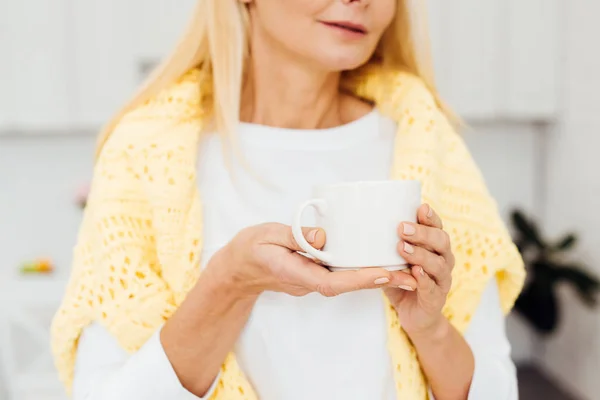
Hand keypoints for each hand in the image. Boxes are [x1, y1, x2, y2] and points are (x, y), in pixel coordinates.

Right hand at [207, 223, 417, 297]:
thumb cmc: (251, 248)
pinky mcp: (312, 275)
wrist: (237, 268)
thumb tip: (325, 238)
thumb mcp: (268, 235)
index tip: (385, 274)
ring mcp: (310, 280)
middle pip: (347, 285)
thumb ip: (296, 236)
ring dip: (373, 277)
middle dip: (378, 281)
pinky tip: (376, 262)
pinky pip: (340, 274)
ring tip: (405, 270)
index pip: (331, 281)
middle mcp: (307, 281)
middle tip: (411, 276)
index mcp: (295, 273)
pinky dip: (360, 271)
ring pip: (346, 281)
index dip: (359, 279)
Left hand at [383, 204, 454, 337]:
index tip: (420, 207)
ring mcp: (442, 280)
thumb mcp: (392, 261)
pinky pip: (433, 287)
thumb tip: (359, 227)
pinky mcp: (436, 299)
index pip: (437, 227)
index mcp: (435, 248)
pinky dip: (424, 279)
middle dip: (423, 233)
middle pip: (441, 241)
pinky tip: (415, 272)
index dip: (431, 217)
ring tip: (402, 247)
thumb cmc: (403, 282)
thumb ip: (384, 247)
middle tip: (402, 228)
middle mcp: (443, 261)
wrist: (416, 317)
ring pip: (438, 263)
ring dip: (420, 254)